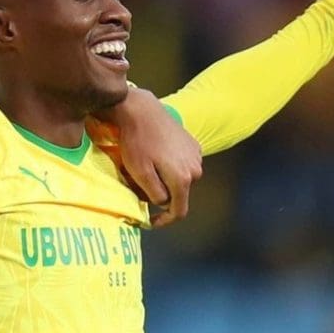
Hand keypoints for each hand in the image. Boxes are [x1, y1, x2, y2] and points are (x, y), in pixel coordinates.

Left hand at [88, 88, 203, 226]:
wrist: (142, 111)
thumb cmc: (137, 142)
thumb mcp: (140, 173)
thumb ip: (154, 194)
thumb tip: (163, 204)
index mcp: (183, 179)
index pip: (179, 211)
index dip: (165, 221)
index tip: (150, 221)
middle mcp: (195, 169)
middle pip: (179, 195)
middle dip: (162, 196)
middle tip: (140, 186)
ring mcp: (196, 156)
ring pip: (181, 180)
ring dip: (166, 180)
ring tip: (147, 167)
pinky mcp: (193, 145)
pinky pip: (183, 165)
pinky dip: (171, 167)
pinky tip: (156, 155)